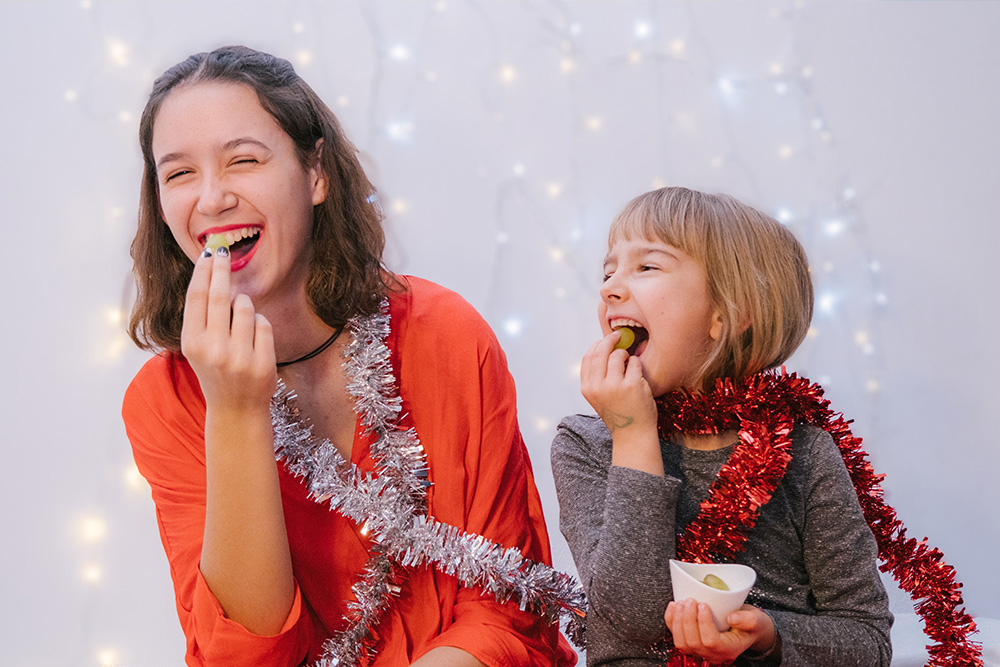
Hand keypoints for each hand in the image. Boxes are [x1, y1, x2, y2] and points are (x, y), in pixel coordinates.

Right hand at [180, 247, 276, 410]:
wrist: (235, 409)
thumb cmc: (216, 370)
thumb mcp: (199, 346)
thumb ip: (203, 316)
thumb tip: (212, 271)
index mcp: (192, 343)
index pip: (197, 297)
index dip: (204, 271)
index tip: (210, 252)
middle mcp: (213, 349)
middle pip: (220, 295)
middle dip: (223, 269)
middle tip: (225, 250)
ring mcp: (239, 357)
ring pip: (246, 307)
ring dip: (245, 306)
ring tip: (240, 324)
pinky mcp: (262, 362)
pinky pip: (265, 324)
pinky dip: (261, 325)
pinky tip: (254, 341)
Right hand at [580, 330, 656, 435]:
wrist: (633, 433)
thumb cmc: (618, 411)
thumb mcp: (599, 395)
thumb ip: (596, 375)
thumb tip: (601, 346)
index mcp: (587, 388)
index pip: (588, 357)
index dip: (597, 345)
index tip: (606, 340)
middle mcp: (598, 387)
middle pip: (600, 351)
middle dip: (610, 340)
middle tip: (618, 336)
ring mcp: (615, 386)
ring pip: (618, 355)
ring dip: (625, 354)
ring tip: (629, 365)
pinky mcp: (632, 385)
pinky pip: (634, 363)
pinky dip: (636, 364)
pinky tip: (637, 375)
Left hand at [664, 600, 776, 664]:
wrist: (744, 628)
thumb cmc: (750, 624)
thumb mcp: (756, 620)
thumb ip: (748, 620)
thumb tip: (731, 617)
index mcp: (728, 650)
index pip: (710, 642)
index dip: (703, 623)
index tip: (703, 604)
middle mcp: (712, 654)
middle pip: (693, 642)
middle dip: (688, 619)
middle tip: (691, 600)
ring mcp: (699, 650)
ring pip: (681, 642)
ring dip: (677, 621)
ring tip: (681, 602)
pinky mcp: (690, 642)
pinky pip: (676, 635)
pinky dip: (670, 620)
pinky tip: (673, 606)